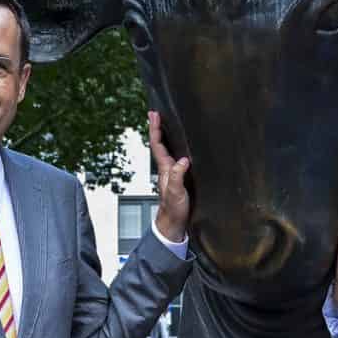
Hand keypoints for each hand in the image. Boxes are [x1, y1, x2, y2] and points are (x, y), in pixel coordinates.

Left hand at [145, 112, 190, 243]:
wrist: (174, 224)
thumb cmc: (174, 210)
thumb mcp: (176, 193)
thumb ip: (178, 176)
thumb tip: (183, 160)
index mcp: (165, 169)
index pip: (157, 144)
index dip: (155, 129)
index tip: (154, 115)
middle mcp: (167, 168)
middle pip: (160, 143)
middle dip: (157, 128)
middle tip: (155, 113)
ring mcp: (172, 173)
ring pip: (166, 150)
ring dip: (164, 136)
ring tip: (164, 124)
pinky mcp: (178, 178)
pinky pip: (174, 158)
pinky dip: (175, 148)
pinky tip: (180, 147)